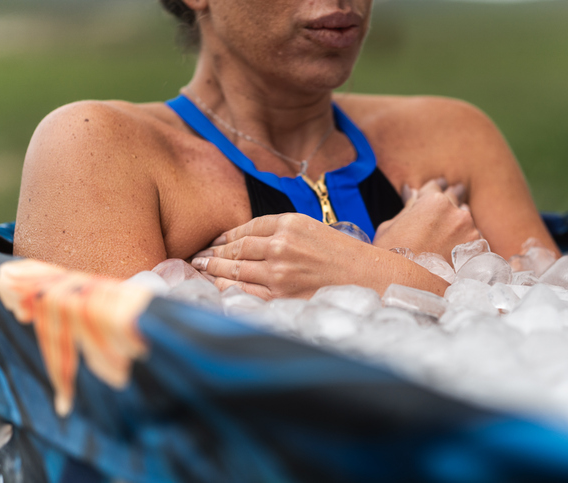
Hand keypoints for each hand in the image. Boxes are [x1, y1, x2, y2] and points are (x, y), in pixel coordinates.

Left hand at [191, 213, 371, 299]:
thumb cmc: (343, 255)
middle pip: (235, 249)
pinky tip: (217, 287)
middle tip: (197, 257)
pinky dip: (226, 289)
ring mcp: (279, 273)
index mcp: (290, 223)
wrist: (370, 278)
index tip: (214, 241)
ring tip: (200, 269)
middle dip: (212, 253)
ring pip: (234, 270)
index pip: (246, 228)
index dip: (225, 236)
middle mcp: (281, 245)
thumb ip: (281, 231)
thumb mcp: (312, 229)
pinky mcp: (280, 297)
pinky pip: (243, 292)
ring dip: (213, 270)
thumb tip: (247, 242)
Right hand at [373, 178, 479, 260]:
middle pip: (455, 200)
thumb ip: (408, 207)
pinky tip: (453, 255)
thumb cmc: (391, 257)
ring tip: (445, 240)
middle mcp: (456, 212)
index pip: (435, 187)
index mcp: (433, 201)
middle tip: (446, 207)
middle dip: (448, 204)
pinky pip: (473, 242)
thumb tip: (413, 194)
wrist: (408, 288)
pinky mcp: (478, 251)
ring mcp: (470, 232)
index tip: (437, 188)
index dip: (432, 189)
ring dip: (457, 226)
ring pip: (466, 222)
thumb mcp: (389, 226)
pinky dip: (465, 245)